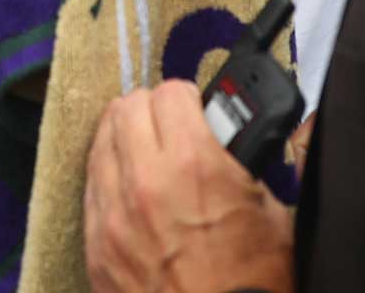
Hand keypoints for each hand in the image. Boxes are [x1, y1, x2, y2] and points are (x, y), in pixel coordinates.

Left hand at [84, 81, 294, 292]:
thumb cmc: (254, 285)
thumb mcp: (274, 213)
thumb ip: (253, 160)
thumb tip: (254, 133)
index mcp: (195, 164)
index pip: (171, 92)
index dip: (188, 99)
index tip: (196, 112)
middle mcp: (146, 180)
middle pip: (127, 107)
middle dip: (151, 111)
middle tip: (169, 128)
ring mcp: (114, 214)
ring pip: (100, 142)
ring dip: (124, 140)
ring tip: (146, 155)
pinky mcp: (97, 245)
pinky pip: (90, 188)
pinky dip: (108, 180)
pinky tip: (130, 193)